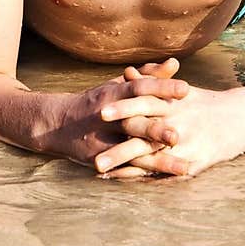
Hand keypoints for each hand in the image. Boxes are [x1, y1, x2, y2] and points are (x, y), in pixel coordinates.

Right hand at [43, 58, 188, 170]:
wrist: (58, 123)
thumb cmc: (98, 101)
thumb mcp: (119, 85)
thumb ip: (148, 75)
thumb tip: (175, 63)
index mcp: (114, 93)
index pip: (140, 88)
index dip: (161, 88)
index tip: (186, 89)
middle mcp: (108, 115)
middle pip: (134, 121)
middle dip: (155, 129)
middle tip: (177, 135)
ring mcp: (102, 138)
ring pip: (132, 150)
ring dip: (157, 160)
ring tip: (183, 167)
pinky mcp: (99, 157)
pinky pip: (124, 167)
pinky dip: (143, 175)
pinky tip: (164, 181)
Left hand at [96, 79, 244, 178]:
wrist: (244, 117)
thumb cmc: (206, 102)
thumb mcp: (179, 90)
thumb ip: (150, 81)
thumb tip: (126, 72)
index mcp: (173, 103)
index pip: (143, 103)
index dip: (121, 107)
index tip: (98, 111)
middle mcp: (177, 124)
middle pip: (142, 134)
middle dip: (117, 144)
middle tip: (91, 151)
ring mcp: (186, 145)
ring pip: (150, 158)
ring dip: (123, 165)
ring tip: (98, 171)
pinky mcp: (194, 162)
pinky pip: (165, 172)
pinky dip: (143, 177)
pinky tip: (124, 181)